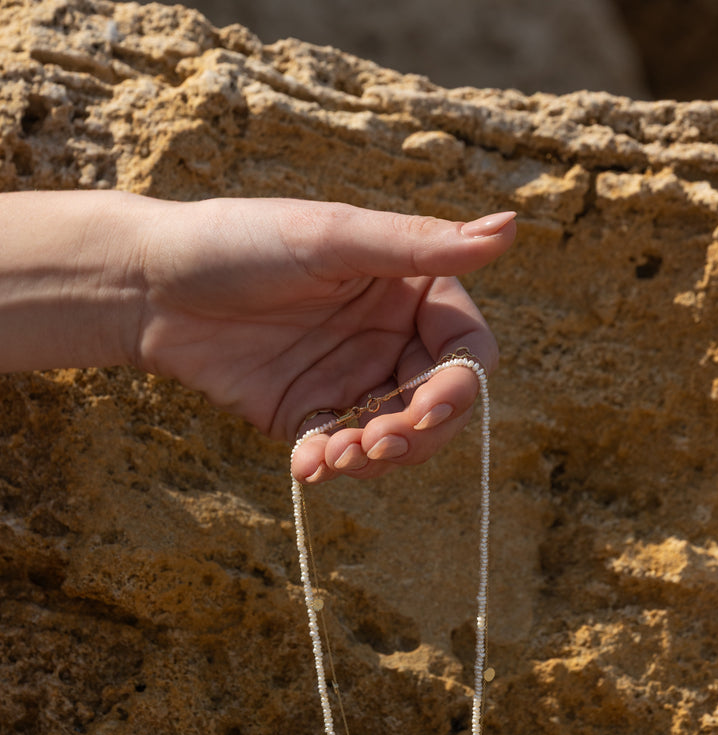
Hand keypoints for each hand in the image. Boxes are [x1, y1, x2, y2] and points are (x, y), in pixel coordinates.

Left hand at [134, 197, 515, 481]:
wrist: (149, 286)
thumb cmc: (240, 242)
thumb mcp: (332, 238)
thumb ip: (418, 246)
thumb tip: (511, 228)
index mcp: (409, 291)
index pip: (465, 351)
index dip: (459, 387)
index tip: (428, 407)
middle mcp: (388, 339)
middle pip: (437, 408)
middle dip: (414, 435)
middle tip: (373, 445)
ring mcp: (349, 381)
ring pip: (392, 439)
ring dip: (375, 457)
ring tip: (335, 456)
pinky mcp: (308, 415)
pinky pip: (338, 452)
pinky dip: (330, 465)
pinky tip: (305, 466)